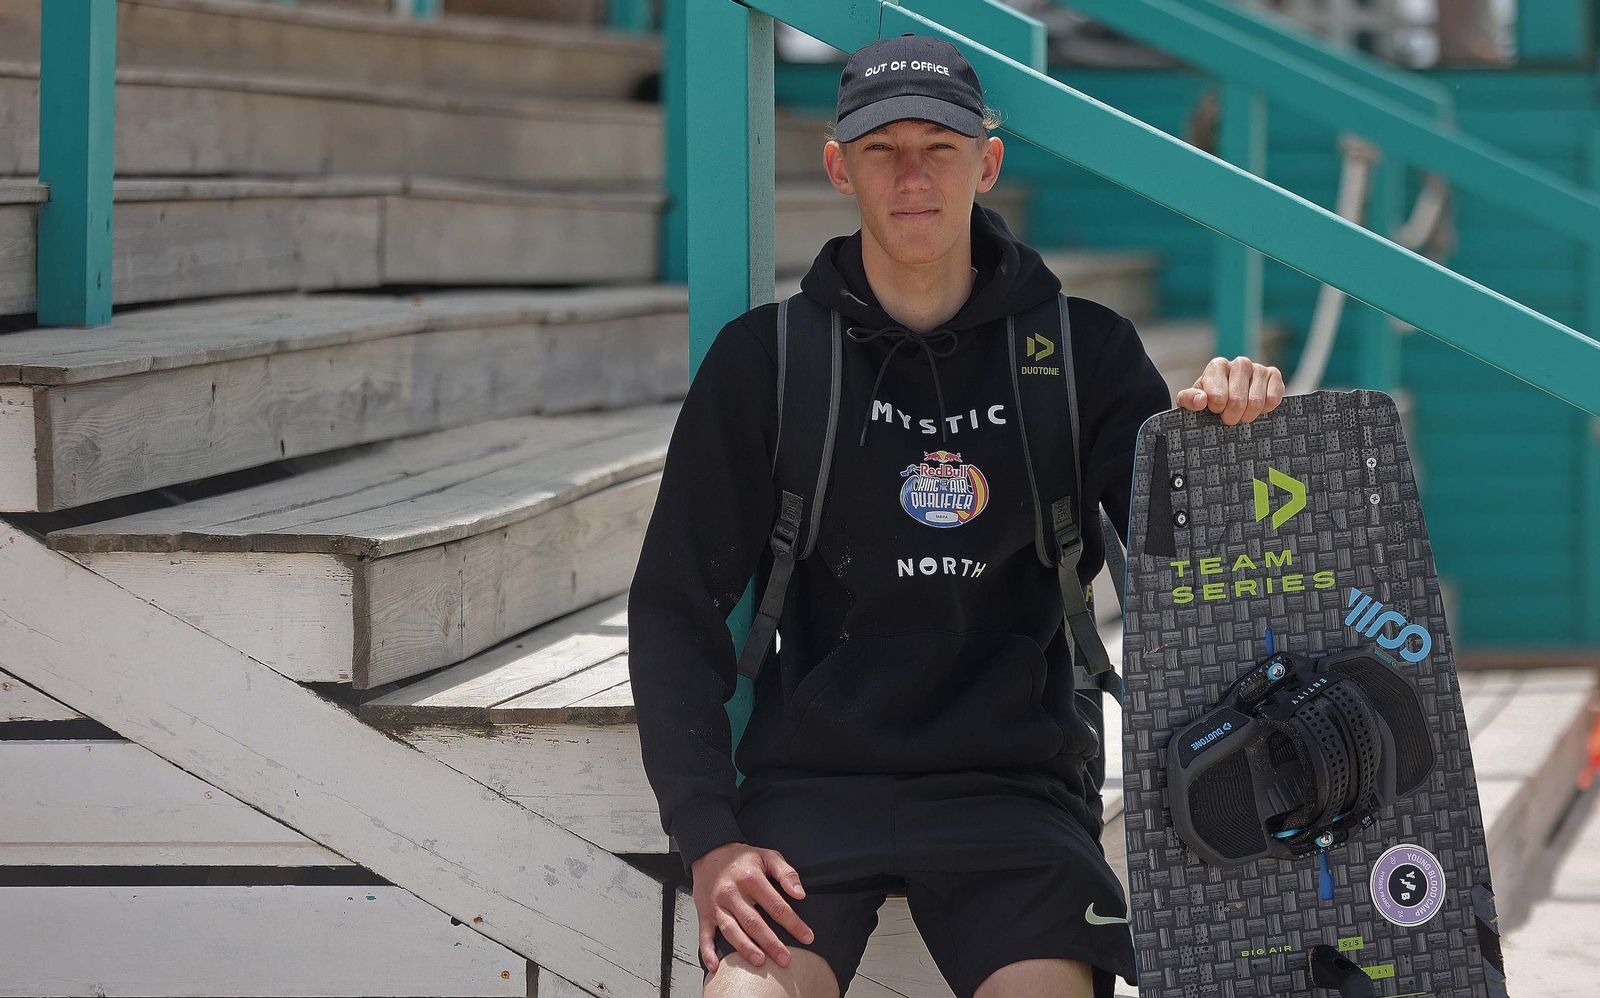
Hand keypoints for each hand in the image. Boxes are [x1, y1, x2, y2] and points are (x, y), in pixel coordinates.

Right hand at [694, 841, 814, 975]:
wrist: (709, 851)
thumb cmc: (742, 858)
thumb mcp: (768, 856)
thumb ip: (786, 873)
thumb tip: (800, 893)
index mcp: (751, 878)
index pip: (776, 905)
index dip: (793, 923)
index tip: (807, 937)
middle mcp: (732, 893)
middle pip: (754, 922)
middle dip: (771, 943)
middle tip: (785, 959)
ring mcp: (716, 905)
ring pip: (731, 930)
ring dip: (745, 948)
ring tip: (760, 961)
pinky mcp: (704, 914)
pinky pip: (704, 936)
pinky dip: (707, 952)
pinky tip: (716, 966)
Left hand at [1176, 355, 1284, 424]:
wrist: (1228, 398)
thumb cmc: (1208, 399)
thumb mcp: (1191, 400)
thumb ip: (1189, 399)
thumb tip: (1200, 401)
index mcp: (1217, 366)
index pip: (1217, 396)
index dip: (1217, 409)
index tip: (1215, 410)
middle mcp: (1240, 363)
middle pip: (1238, 400)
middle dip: (1232, 416)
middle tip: (1228, 419)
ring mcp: (1259, 368)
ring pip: (1257, 402)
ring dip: (1248, 415)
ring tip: (1241, 415)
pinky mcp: (1274, 375)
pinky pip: (1273, 398)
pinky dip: (1265, 409)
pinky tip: (1257, 409)